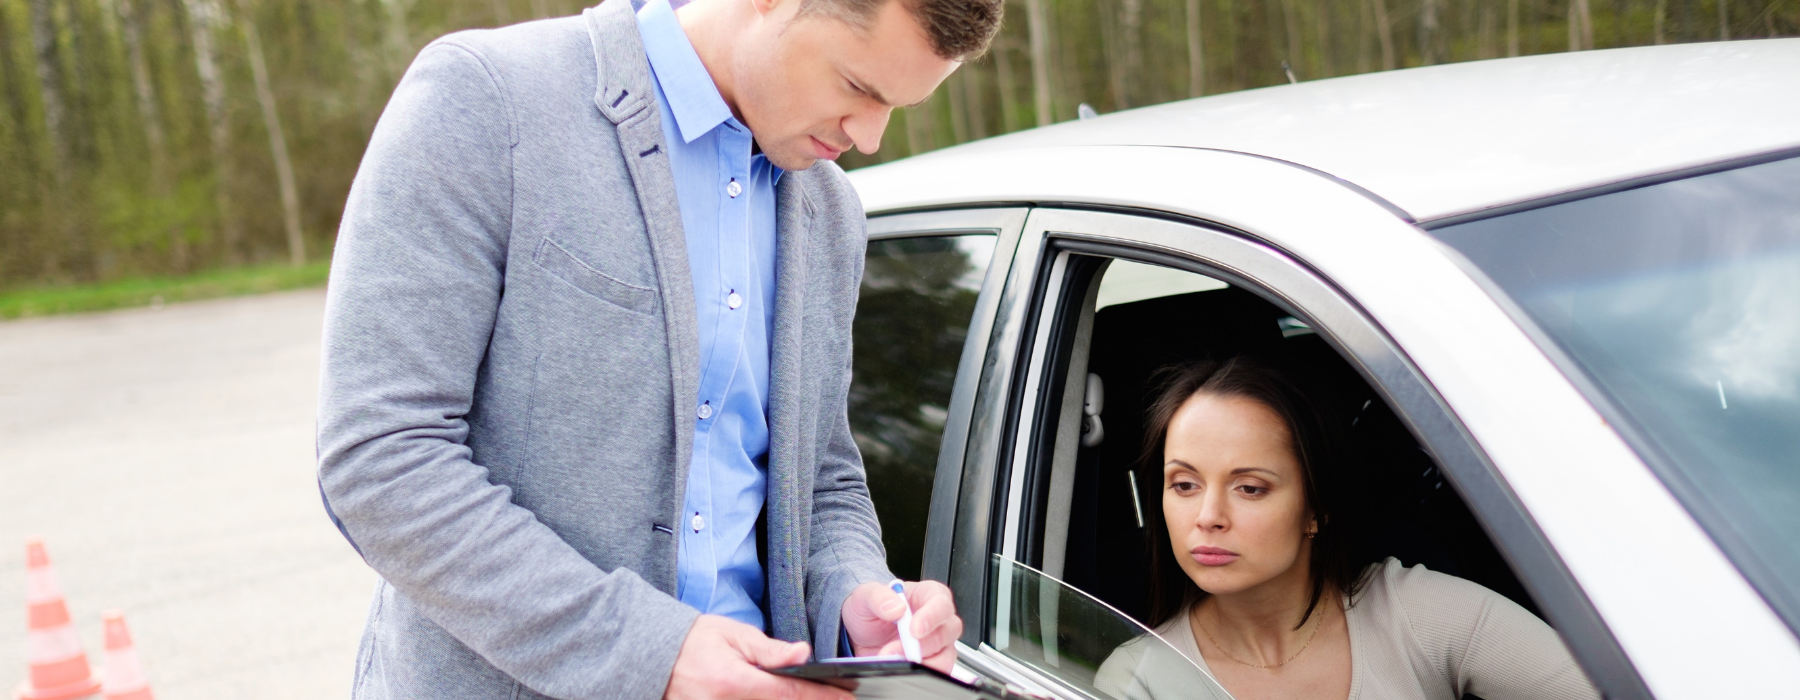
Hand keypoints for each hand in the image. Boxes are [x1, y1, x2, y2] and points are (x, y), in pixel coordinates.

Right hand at [664, 614, 850, 699]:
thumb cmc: (694, 641)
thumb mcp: (733, 635)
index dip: (822, 697)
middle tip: (839, 699)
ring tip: (814, 698)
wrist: (652, 656)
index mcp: (733, 682)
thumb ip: (769, 650)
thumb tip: (804, 654)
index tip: (847, 696)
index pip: (789, 694)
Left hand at [841, 579, 962, 672]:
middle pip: (946, 632)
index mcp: (928, 595)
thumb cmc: (870, 609)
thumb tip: (896, 608)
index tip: (914, 630)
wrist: (860, 633)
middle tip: (894, 650)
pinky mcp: (930, 662)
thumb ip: (878, 596)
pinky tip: (901, 669)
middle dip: (920, 646)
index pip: (941, 603)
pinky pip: (936, 671)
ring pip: (945, 656)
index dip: (931, 617)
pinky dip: (920, 673)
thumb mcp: (865, 595)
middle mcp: (937, 619)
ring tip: (895, 661)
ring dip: (921, 662)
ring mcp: (936, 643)